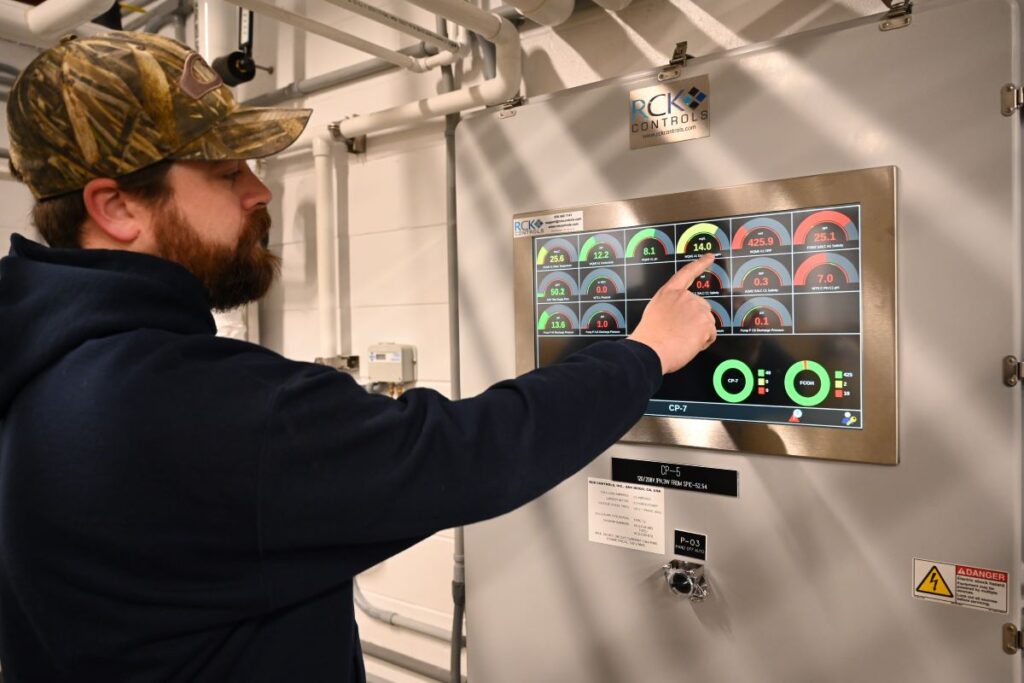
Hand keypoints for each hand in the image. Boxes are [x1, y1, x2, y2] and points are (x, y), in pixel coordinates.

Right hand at [627, 253, 716, 373]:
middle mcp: (685, 297)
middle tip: (679, 333)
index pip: (687, 273)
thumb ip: (671, 307)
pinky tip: (688, 344)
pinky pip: (711, 335)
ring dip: (699, 333)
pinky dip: (703, 342)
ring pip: (707, 322)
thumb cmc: (649, 337)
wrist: (651, 350)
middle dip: (696, 321)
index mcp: (669, 293)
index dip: (700, 264)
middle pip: (702, 307)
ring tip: (681, 340)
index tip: (710, 257)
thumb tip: (681, 315)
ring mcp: (697, 309)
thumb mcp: (655, 312)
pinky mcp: (706, 323)